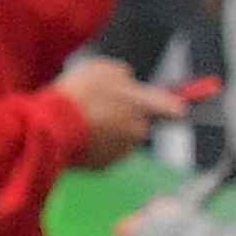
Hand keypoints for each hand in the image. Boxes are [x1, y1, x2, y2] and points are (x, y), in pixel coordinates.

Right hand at [52, 53, 185, 167]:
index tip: (183, 108)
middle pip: (140, 124)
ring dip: (109, 131)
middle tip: (101, 105)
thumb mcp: (102, 68)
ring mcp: (122, 152)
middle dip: (126, 116)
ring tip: (84, 119)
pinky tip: (77, 134)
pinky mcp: (104, 167)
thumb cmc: (79, 93)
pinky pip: (104, 154)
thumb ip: (122, 75)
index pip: (172, 107)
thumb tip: (128, 82)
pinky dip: (94, 146)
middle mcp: (138, 131)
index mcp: (142, 104)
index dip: (177, 106)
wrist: (52, 127)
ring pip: (121, 139)